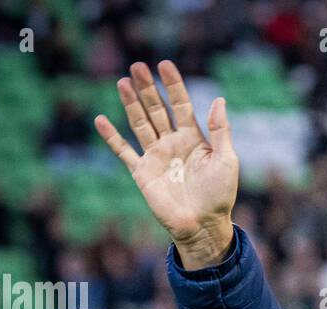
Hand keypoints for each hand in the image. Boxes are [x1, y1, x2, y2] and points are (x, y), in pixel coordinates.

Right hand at [94, 60, 238, 269]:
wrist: (203, 225)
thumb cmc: (220, 195)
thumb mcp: (226, 160)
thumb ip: (221, 131)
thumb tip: (218, 99)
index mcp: (193, 138)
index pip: (181, 105)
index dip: (173, 85)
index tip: (165, 65)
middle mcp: (172, 143)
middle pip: (157, 109)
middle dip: (148, 88)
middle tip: (137, 66)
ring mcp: (156, 157)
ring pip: (140, 124)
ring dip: (131, 103)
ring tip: (122, 82)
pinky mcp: (142, 172)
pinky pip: (124, 151)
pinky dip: (112, 137)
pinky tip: (100, 120)